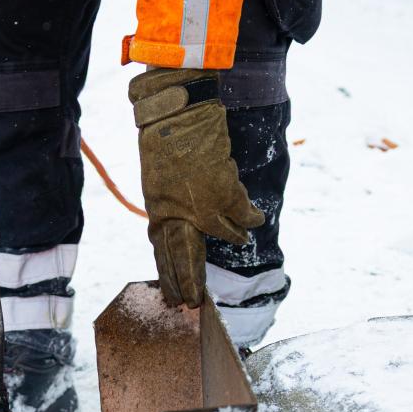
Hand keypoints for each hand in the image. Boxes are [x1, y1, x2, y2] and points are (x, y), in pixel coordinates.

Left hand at [129, 68, 264, 307]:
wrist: (179, 108)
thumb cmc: (166, 135)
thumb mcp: (159, 177)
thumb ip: (171, 202)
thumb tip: (185, 220)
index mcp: (157, 206)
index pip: (162, 249)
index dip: (168, 273)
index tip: (172, 296)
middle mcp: (177, 211)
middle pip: (184, 254)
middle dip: (189, 280)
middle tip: (192, 303)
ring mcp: (202, 203)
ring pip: (221, 233)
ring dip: (233, 236)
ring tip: (240, 238)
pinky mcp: (223, 191)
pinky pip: (241, 212)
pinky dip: (249, 216)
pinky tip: (255, 219)